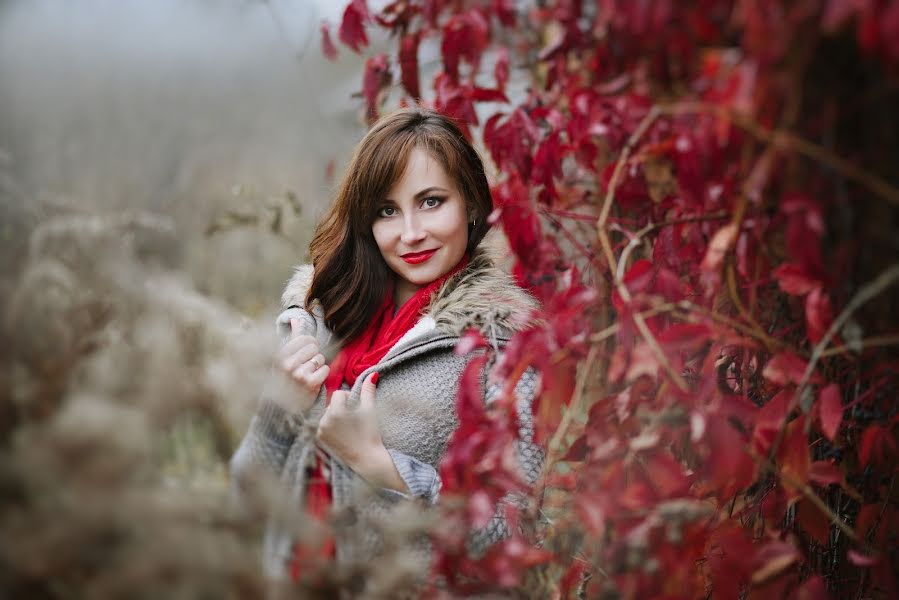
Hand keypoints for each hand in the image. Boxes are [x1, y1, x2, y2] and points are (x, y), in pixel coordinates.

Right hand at [278, 318, 328, 413]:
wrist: (289, 402)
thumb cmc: (291, 375)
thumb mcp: (288, 356)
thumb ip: (293, 337)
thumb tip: (295, 319)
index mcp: (282, 355)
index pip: (306, 338)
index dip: (311, 344)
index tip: (307, 352)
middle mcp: (288, 364)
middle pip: (314, 348)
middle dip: (315, 355)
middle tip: (309, 365)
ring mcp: (298, 374)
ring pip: (321, 359)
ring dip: (319, 366)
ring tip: (310, 373)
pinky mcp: (310, 384)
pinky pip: (326, 369)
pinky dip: (323, 374)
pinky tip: (315, 379)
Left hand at [316, 372, 407, 492]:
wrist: (366, 458)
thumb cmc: (370, 433)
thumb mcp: (370, 410)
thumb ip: (368, 391)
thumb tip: (372, 374)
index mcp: (336, 413)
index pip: (337, 394)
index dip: (348, 398)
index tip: (356, 408)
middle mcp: (324, 421)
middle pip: (332, 403)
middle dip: (342, 407)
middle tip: (353, 419)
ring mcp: (320, 431)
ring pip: (327, 413)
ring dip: (336, 415)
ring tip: (348, 427)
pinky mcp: (320, 438)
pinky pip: (323, 423)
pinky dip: (331, 425)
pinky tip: (342, 433)